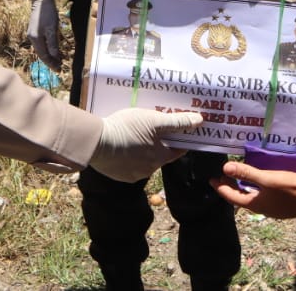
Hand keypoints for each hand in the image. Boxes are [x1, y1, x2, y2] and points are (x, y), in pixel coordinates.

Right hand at [27, 0, 62, 69]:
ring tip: (57, 61)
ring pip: (41, 49)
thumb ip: (53, 44)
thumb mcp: (52, 29)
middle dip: (50, 61)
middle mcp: (32, 38)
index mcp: (36, 39)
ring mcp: (33, 34)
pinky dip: (48, 48)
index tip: (59, 70)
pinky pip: (42, 43)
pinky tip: (53, 50)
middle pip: (41, 54)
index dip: (51, 64)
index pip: (44, 56)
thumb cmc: (48, 14)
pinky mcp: (35, 31)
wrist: (41, 0)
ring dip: (49, 55)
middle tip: (59, 67)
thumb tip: (54, 57)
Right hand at [89, 108, 203, 182]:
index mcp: (160, 157)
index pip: (178, 150)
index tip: (182, 131)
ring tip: (135, 134)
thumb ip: (176, 122)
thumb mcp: (154, 120)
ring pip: (144, 160)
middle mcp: (149, 170)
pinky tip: (123, 144)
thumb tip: (199, 121)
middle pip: (160, 155)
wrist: (96, 142)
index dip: (181, 139)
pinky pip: (128, 165)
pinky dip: (129, 155)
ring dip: (143, 150)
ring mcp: (132, 174)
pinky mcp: (118, 174)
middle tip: (154, 129)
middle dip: (159, 143)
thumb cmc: (127, 129)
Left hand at [211, 160, 295, 218]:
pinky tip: (258, 183)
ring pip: (252, 198)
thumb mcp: (267, 178)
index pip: (232, 197)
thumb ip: (246, 173)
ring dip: (243, 188)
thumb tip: (225, 168)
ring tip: (237, 178)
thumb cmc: (290, 186)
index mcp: (256, 205)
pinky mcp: (281, 206)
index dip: (220, 188)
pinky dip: (255, 190)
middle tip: (222, 177)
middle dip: (230, 188)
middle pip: (241, 199)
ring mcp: (273, 209)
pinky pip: (262, 198)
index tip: (211, 180)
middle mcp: (262, 209)